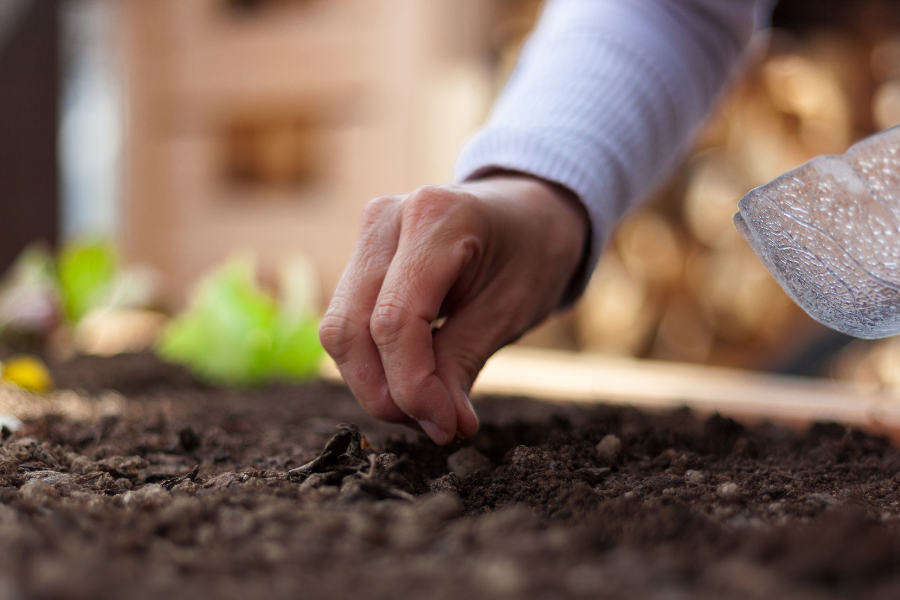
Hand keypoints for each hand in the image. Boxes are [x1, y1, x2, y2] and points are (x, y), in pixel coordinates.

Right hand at [319, 174, 588, 443]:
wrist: (530, 210)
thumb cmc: (532, 253)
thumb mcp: (510, 311)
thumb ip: (462, 364)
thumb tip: (439, 427)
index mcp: (435, 218)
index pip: (394, 321)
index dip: (412, 386)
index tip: (446, 428)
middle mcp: (387, 218)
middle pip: (351, 328)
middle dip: (386, 393)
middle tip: (435, 427)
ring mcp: (367, 233)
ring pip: (340, 329)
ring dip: (375, 384)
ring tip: (428, 408)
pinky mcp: (360, 254)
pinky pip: (348, 322)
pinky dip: (374, 363)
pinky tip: (413, 381)